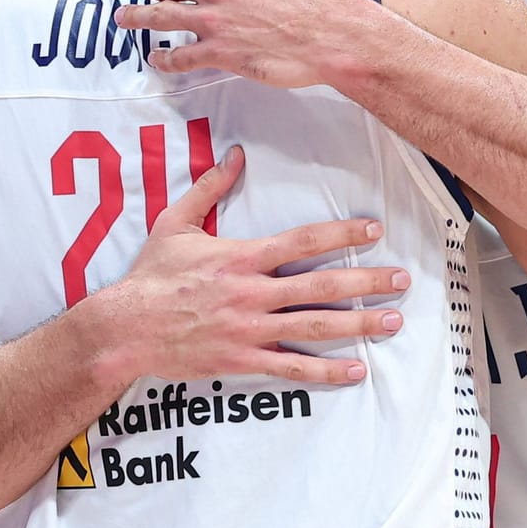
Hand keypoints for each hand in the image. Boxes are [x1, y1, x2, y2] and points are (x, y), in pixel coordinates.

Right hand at [92, 146, 410, 385]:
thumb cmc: (149, 276)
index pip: (303, 241)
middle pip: (321, 285)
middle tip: (401, 280)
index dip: (342, 233)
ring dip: (359, 324)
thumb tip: (234, 155)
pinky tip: (357, 371)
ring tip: (392, 321)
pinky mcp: (242, 359)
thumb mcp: (173, 224)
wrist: (125, 328)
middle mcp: (253, 293)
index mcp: (241, 258)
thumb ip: (208, 189)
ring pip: (315, 326)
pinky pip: (291, 367)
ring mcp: (250, 329)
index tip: (374, 229)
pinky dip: (326, 371)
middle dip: (366, 281)